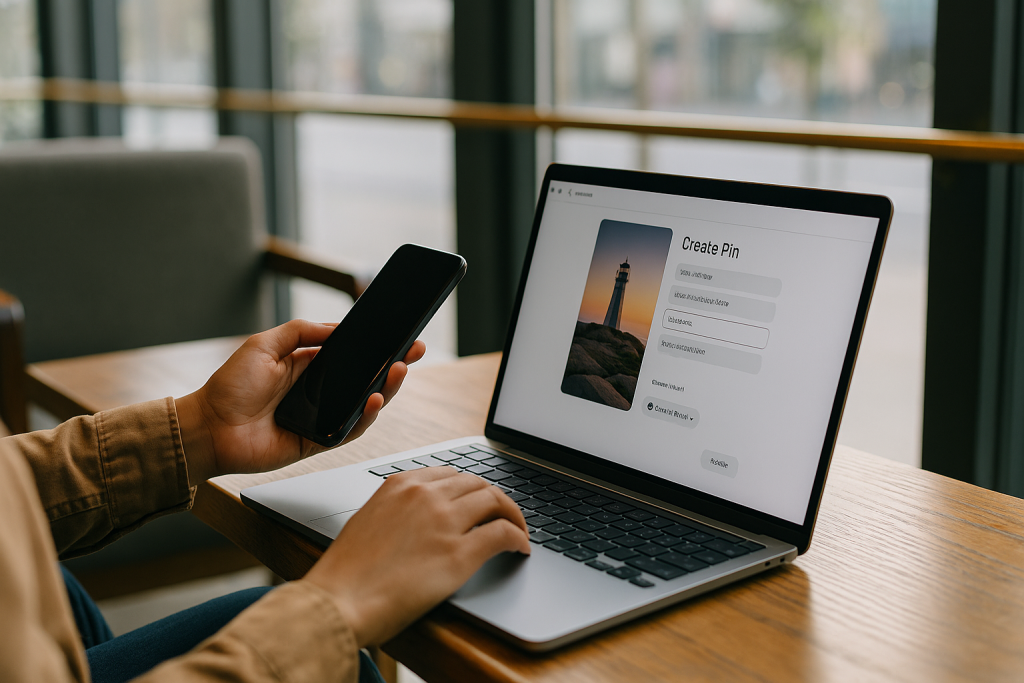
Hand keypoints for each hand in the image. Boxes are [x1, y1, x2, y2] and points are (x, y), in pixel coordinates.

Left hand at [175, 319, 425, 482]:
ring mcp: (321, 417)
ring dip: (386, 389)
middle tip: (414, 352)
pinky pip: (350, 429)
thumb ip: (303, 331)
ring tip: (399, 371)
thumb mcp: (265, 343)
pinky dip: (365, 416)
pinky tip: (374, 399)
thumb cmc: (230, 386)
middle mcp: (319, 392)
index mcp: (309, 366)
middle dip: (393, 365)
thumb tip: (338, 327)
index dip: (376, 346)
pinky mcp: (319, 442)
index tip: (400, 335)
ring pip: (364, 404)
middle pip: (366, 379)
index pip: (352, 355)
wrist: (209, 427)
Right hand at [303, 466, 530, 646]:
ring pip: (495, 501)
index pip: (450, 474)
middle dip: (495, 499)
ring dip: (513, 515)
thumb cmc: (347, 573)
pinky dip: (518, 538)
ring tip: (518, 531)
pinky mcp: (459, 553)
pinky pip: (503, 534)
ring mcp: (444, 521)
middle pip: (477, 484)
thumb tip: (419, 520)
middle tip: (503, 516)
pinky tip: (520, 549)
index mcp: (400, 484)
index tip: (478, 500)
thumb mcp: (368, 521)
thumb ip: (397, 510)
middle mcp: (425, 496)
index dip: (470, 488)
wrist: (338, 602)